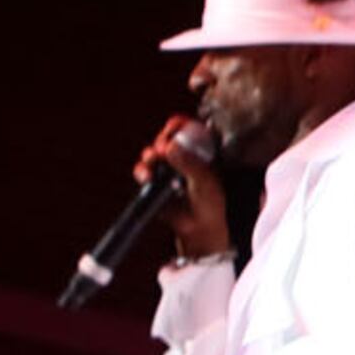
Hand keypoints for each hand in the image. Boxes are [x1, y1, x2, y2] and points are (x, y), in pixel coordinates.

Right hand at [137, 116, 231, 259]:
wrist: (201, 228)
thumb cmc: (212, 203)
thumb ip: (189, 163)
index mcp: (202, 151)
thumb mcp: (204, 180)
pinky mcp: (156, 181)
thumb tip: (170, 147)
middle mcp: (184, 156)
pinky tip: (146, 176)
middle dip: (162, 140)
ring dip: (150, 155)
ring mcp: (168, 168)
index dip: (180, 125)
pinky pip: (144, 171)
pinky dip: (142, 171)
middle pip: (167, 137)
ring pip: (154, 153)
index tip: (174, 127)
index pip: (189, 128)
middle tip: (163, 147)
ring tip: (153, 159)